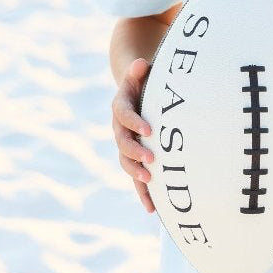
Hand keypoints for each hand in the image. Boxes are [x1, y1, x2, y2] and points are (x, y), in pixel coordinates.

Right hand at [111, 57, 155, 212]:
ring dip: (137, 174)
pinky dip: (143, 192)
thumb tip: (141, 64)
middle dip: (136, 153)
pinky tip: (152, 208)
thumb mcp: (140, 73)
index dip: (135, 122)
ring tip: (150, 180)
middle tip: (152, 160)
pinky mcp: (133, 158)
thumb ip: (139, 71)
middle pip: (123, 144)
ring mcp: (125, 145)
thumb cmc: (143, 83)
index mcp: (121, 108)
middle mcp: (119, 129)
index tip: (149, 130)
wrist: (134, 93)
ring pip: (126, 163)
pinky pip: (136, 177)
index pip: (124, 116)